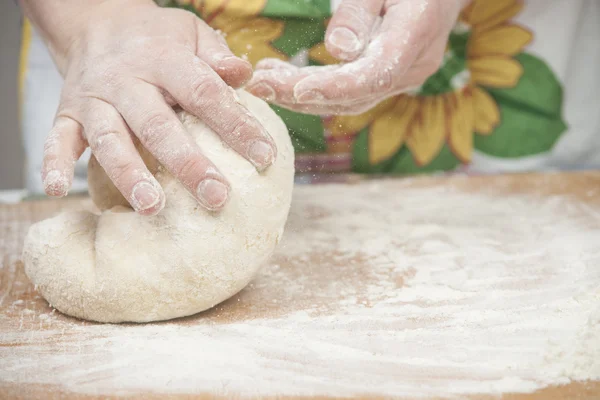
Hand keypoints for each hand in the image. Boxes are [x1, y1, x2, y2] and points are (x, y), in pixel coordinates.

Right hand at [25, 0, 276, 214]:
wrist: (97, 22)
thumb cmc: (156, 39)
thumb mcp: (190, 34)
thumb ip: (217, 56)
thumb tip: (246, 76)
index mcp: (165, 60)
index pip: (205, 94)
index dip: (236, 126)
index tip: (264, 157)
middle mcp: (127, 80)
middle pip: (159, 125)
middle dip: (188, 163)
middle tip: (217, 197)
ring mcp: (94, 99)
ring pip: (111, 139)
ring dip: (129, 173)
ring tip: (153, 207)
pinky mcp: (67, 112)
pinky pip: (57, 138)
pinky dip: (54, 163)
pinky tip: (57, 190)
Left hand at [247, 0, 467, 114]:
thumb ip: (359, 12)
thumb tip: (336, 51)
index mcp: (418, 32)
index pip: (374, 74)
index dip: (334, 87)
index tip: (295, 89)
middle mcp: (414, 65)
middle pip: (355, 94)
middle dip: (303, 95)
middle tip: (259, 85)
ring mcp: (405, 76)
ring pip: (350, 100)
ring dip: (303, 96)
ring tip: (263, 81)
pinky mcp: (390, 78)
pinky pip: (352, 92)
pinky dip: (317, 90)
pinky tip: (285, 80)